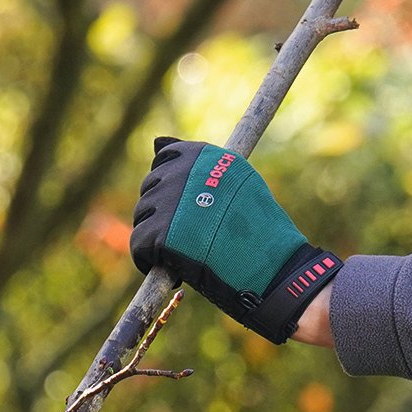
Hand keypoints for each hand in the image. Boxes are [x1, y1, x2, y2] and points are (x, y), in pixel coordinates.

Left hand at [129, 137, 340, 344]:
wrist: (272, 268)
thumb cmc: (258, 230)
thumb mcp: (235, 182)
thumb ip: (197, 165)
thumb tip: (156, 143)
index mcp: (204, 156)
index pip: (165, 158)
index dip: (169, 183)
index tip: (183, 205)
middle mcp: (184, 172)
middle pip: (150, 188)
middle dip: (162, 212)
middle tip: (191, 235)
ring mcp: (171, 203)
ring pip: (143, 217)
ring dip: (155, 235)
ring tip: (185, 251)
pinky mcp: (161, 234)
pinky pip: (139, 245)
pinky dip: (148, 260)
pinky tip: (173, 268)